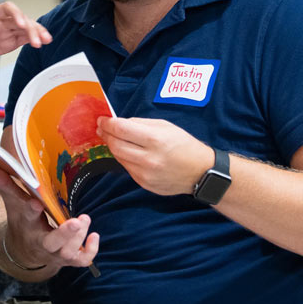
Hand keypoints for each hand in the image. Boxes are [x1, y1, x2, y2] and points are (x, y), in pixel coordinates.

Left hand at [0, 2, 51, 63]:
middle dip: (30, 28)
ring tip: (46, 40)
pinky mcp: (10, 39)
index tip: (22, 24)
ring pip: (26, 26)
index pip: (7, 8)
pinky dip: (34, 38)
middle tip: (37, 41)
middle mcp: (0, 20)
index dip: (16, 14)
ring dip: (37, 32)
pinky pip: (25, 36)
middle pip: (20, 18)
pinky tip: (43, 42)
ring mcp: (7, 29)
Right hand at [0, 164, 98, 271]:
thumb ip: (4, 182)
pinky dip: (90, 251)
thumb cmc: (21, 218)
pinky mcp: (69, 259)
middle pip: (52, 244)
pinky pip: (82, 260)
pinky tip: (94, 235)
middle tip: (77, 221)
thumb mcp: (13, 201)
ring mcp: (57, 253)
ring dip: (79, 237)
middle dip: (65, 234)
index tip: (35, 203)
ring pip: (68, 253)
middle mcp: (41, 242)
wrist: (25, 249)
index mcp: (26, 225)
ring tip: (84, 218)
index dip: (30, 210)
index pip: (26, 217)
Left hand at [97, 116, 212, 196]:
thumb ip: (140, 123)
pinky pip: (127, 168)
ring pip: (118, 157)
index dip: (107, 123)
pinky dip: (124, 158)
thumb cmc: (183, 145)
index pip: (121, 129)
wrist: (200, 172)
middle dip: (106, 134)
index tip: (101, 120)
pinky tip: (129, 152)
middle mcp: (148, 158)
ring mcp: (145, 174)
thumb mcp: (165, 126)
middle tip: (102, 128)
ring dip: (113, 146)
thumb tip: (119, 122)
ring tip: (114, 138)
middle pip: (115, 145)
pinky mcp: (144, 184)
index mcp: (155, 140)